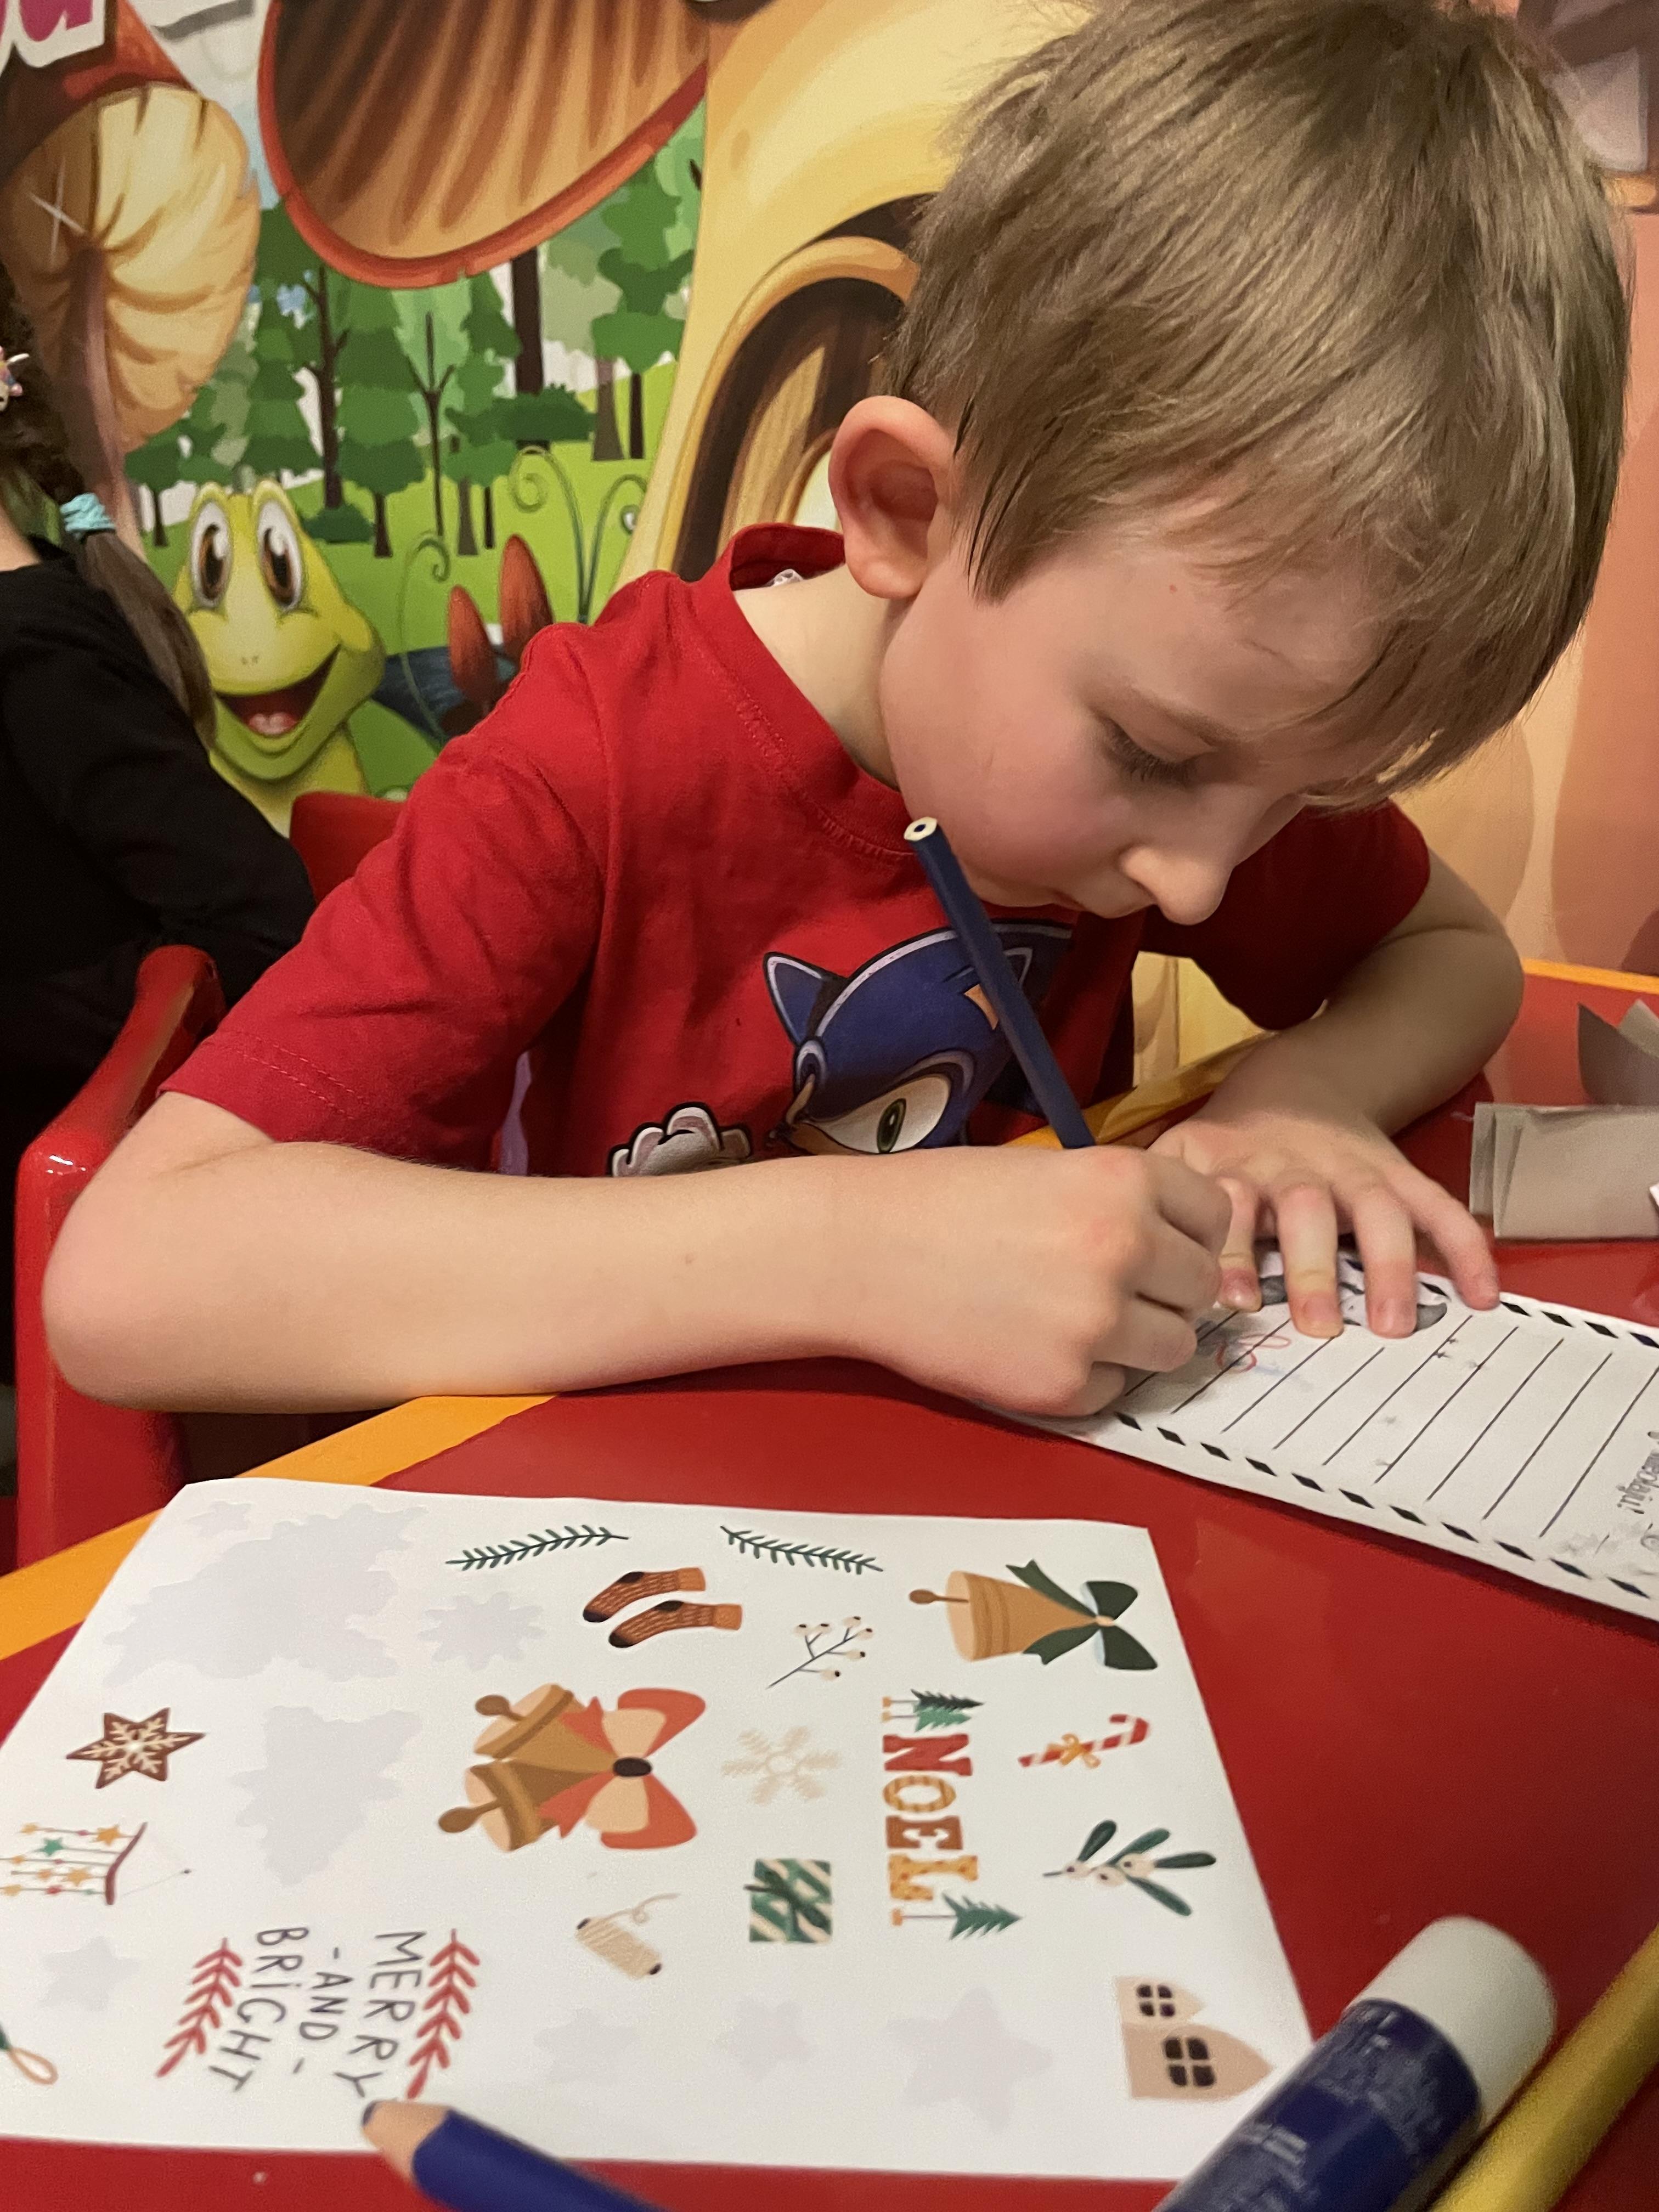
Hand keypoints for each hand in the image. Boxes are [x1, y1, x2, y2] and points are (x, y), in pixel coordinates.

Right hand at [825, 1145, 1228, 1416]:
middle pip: (1203, 1288)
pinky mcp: (1063, 1386)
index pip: (1215, 1216)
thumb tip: (1186, 1249)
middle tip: (1113, 1286)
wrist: (859, 1253)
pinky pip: (1115, 1390)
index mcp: (1122, 1181)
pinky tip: (1035, 1344)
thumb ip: (1123, 1202)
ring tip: (1077, 1320)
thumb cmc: (943, 1200)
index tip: (1158, 1242)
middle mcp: (1123, 1249)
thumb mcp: (1048, 1169)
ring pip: (1174, 1348)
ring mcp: (1097, 1324)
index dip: (1189, 1232)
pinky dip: (1088, 1376)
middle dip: (1168, 1290)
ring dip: (1140, 1339)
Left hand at [1149, 1087, 1497, 1337]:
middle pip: (1306, 1208)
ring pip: (1377, 1210)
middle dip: (1312, 1265)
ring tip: (1393, 1324)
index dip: (1230, 1250)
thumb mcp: (1178, 1157)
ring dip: (1388, 1265)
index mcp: (1235, 1168)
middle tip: (1318, 1324)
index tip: (1232, 1300)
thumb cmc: (1226, 1146)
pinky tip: (1481, 1295)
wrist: (1295, 1081)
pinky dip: (1464, 1248)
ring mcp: (1353, 1170)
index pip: (1230, 1206)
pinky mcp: (1398, 1174)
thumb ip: (1158, 1202)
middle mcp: (1295, 1169)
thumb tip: (1132, 1263)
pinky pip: (1437, 1207)